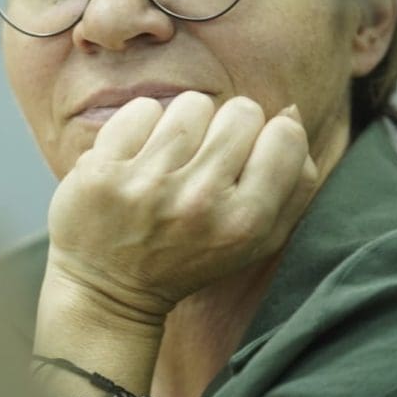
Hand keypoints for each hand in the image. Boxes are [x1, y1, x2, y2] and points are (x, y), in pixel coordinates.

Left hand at [46, 92, 317, 324]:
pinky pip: (143, 109)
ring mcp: (147, 184)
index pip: (285, 136)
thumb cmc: (189, 258)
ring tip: (172, 158)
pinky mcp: (104, 169)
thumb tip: (291, 113)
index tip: (249, 157)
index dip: (270, 138)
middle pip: (241, 113)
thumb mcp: (256, 241)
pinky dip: (143, 126)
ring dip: (186, 125)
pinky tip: (138, 157)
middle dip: (229, 128)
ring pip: (193, 105)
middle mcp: (199, 201)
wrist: (107, 291)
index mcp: (245, 223)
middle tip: (207, 158)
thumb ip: (293, 183)